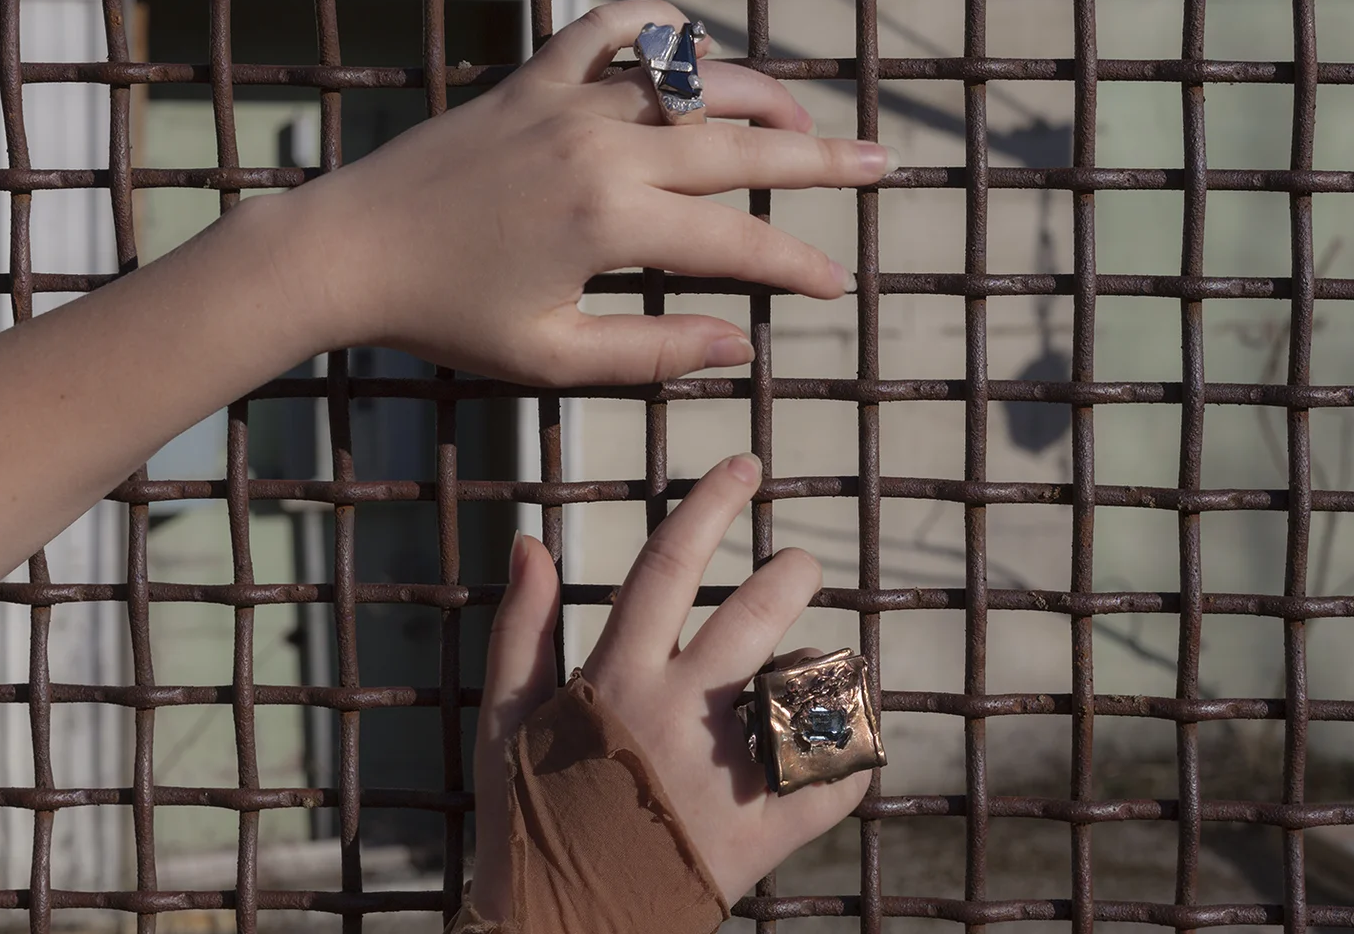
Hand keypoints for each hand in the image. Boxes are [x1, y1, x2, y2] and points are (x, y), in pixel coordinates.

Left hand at [278, 0, 890, 385]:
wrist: (348, 250)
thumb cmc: (444, 314)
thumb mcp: (551, 357)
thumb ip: (651, 353)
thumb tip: (737, 346)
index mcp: (612, 221)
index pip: (736, 241)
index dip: (796, 265)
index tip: (838, 285)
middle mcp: (604, 147)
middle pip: (741, 146)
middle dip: (819, 161)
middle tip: (879, 165)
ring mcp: (568, 102)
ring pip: (692, 81)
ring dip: (759, 94)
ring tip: (802, 118)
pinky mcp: (531, 79)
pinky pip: (610, 29)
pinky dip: (660, 28)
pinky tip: (691, 49)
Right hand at [470, 454, 870, 920]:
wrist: (556, 931)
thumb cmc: (525, 817)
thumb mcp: (502, 721)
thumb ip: (520, 629)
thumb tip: (531, 541)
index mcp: (617, 679)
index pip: (668, 565)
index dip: (709, 506)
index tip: (745, 466)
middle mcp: (678, 715)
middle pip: (757, 615)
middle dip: (792, 572)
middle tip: (803, 562)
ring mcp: (727, 775)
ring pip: (808, 689)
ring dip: (824, 666)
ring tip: (816, 668)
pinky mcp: (764, 834)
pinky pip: (836, 780)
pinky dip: (850, 758)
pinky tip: (839, 748)